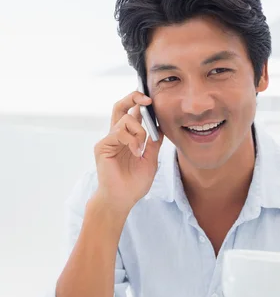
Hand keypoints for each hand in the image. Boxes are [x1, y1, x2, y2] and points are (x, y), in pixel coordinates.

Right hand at [93, 90, 163, 213]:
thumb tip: (160, 127)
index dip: (140, 103)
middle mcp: (117, 136)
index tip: (152, 100)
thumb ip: (154, 144)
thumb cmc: (134, 184)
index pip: (133, 114)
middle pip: (121, 107)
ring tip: (141, 148)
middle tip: (147, 99)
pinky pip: (118, 132)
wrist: (122, 199)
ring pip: (125, 119)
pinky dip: (131, 140)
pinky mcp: (103, 146)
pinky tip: (136, 152)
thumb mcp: (150, 161)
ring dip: (138, 130)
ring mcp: (109, 140)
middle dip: (133, 97)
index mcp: (128, 138)